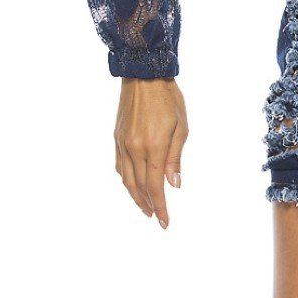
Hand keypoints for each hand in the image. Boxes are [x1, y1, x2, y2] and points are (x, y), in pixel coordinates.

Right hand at [114, 76, 187, 228]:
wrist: (144, 75)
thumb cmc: (168, 98)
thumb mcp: (181, 127)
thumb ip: (175, 158)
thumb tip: (174, 185)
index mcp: (152, 147)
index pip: (155, 186)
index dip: (161, 206)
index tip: (165, 222)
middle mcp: (133, 149)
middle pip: (139, 187)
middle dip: (148, 205)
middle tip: (157, 217)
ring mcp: (122, 144)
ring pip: (126, 179)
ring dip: (135, 196)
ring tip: (145, 207)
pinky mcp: (117, 137)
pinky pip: (119, 165)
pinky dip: (126, 179)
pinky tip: (132, 183)